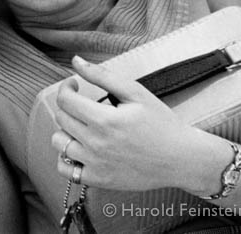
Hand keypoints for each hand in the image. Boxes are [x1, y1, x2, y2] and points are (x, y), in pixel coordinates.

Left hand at [51, 55, 212, 192]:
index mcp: (105, 120)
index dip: (66, 87)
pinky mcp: (98, 180)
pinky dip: (67, 158)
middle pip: (62, 119)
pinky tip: (81, 148)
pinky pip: (66, 169)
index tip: (74, 85)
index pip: (65, 100)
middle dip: (69, 106)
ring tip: (83, 126)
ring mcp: (96, 164)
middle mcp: (96, 144)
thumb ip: (102, 75)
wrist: (181, 158)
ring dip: (66, 130)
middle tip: (83, 104)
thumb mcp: (136, 92)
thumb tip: (76, 61)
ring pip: (59, 142)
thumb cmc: (161, 123)